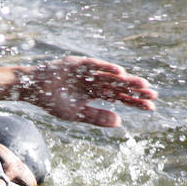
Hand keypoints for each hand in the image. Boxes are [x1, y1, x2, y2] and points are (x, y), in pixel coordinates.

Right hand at [21, 56, 155, 126]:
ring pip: (111, 76)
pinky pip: (95, 65)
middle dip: (135, 91)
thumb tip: (119, 121)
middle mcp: (94, 81)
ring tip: (142, 85)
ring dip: (126, 80)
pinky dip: (107, 68)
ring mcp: (87, 72)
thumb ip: (97, 117)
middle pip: (119, 86)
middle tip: (153, 95)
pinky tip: (120, 73)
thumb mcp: (77, 114)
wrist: (33, 89)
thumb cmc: (52, 102)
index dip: (133, 102)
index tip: (150, 107)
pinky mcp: (78, 64)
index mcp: (94, 94)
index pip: (118, 98)